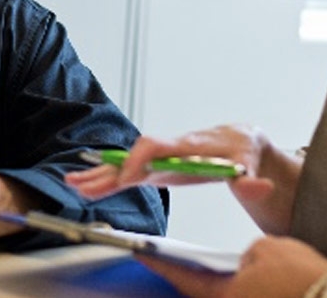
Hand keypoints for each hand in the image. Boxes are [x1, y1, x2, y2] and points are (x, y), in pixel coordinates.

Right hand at [65, 124, 301, 233]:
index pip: (157, 146)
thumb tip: (254, 185)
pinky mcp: (159, 169)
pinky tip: (88, 184)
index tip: (128, 177)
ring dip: (100, 174)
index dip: (139, 160)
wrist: (240, 141)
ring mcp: (161, 159)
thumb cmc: (243, 149)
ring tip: (72, 184)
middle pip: (132, 156)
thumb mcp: (251, 162)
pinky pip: (130, 173)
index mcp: (187, 145)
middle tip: (83, 184)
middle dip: (108, 170)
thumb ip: (251, 178)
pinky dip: (108, 178)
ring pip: (126, 164)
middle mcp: (169, 150)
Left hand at [137, 235, 326, 297]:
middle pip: (201, 296)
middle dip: (187, 279)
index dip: (161, 264)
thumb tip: (245, 264)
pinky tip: (237, 278)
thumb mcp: (268, 250)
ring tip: (199, 269)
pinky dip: (234, 290)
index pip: (183, 279)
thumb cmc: (306, 277)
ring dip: (212, 286)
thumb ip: (246, 256)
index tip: (141, 252)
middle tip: (169, 260)